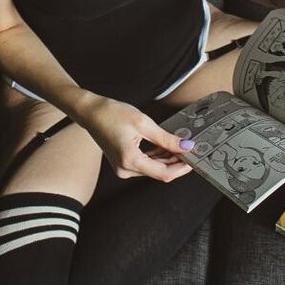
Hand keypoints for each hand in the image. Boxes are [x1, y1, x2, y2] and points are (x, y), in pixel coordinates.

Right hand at [80, 95, 194, 181]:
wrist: (91, 112)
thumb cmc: (113, 114)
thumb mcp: (143, 123)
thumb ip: (166, 138)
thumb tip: (185, 146)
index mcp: (130, 160)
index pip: (164, 173)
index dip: (181, 168)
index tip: (193, 158)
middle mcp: (126, 169)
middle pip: (159, 172)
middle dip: (176, 162)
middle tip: (188, 148)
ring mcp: (123, 168)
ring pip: (153, 169)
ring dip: (167, 159)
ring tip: (178, 145)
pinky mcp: (123, 163)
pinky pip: (145, 165)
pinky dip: (156, 157)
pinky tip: (164, 146)